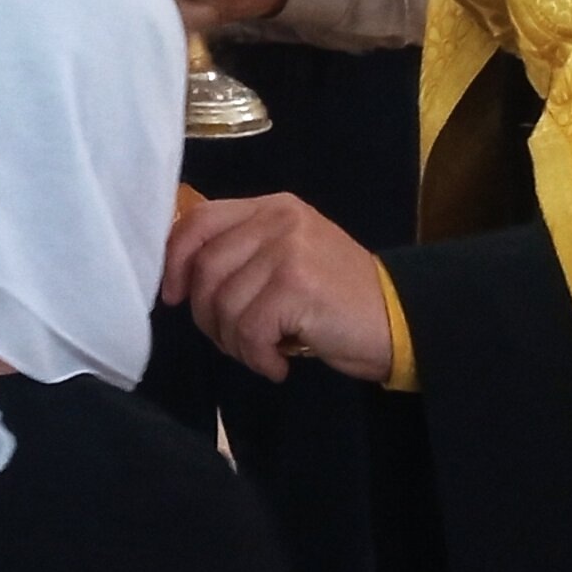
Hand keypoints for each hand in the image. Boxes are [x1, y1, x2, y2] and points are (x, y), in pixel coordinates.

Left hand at [161, 194, 393, 382]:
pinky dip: (257, 358)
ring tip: (264, 353)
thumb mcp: (289, 258)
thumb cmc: (338, 297)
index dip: (174, 261)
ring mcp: (288, 250)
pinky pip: (248, 330)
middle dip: (208, 317)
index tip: (173, 297)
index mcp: (273, 207)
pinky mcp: (296, 286)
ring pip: (223, 305)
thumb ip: (244, 253)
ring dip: (235, 344)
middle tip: (236, 341)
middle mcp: (278, 219)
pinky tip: (278, 364)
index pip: (199, 220)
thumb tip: (181, 278)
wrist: (398, 318)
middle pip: (205, 269)